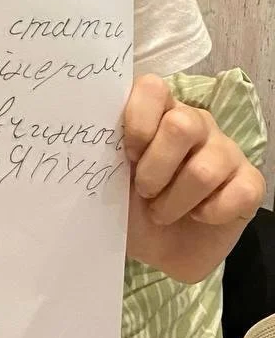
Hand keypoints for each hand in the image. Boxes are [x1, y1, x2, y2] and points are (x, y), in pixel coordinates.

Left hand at [124, 74, 264, 282]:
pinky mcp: (250, 181)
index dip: (138, 120)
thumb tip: (87, 136)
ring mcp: (226, 150)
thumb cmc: (130, 206)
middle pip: (182, 125)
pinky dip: (210, 214)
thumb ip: (105, 151)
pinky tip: (198, 216)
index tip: (127, 155)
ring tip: (163, 212)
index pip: (152, 87)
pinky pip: (239, 192)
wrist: (158, 250)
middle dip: (156, 168)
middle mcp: (195, 122)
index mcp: (157, 112)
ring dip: (175, 201)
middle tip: (145, 191)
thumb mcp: (110, 178)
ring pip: (205, 168)